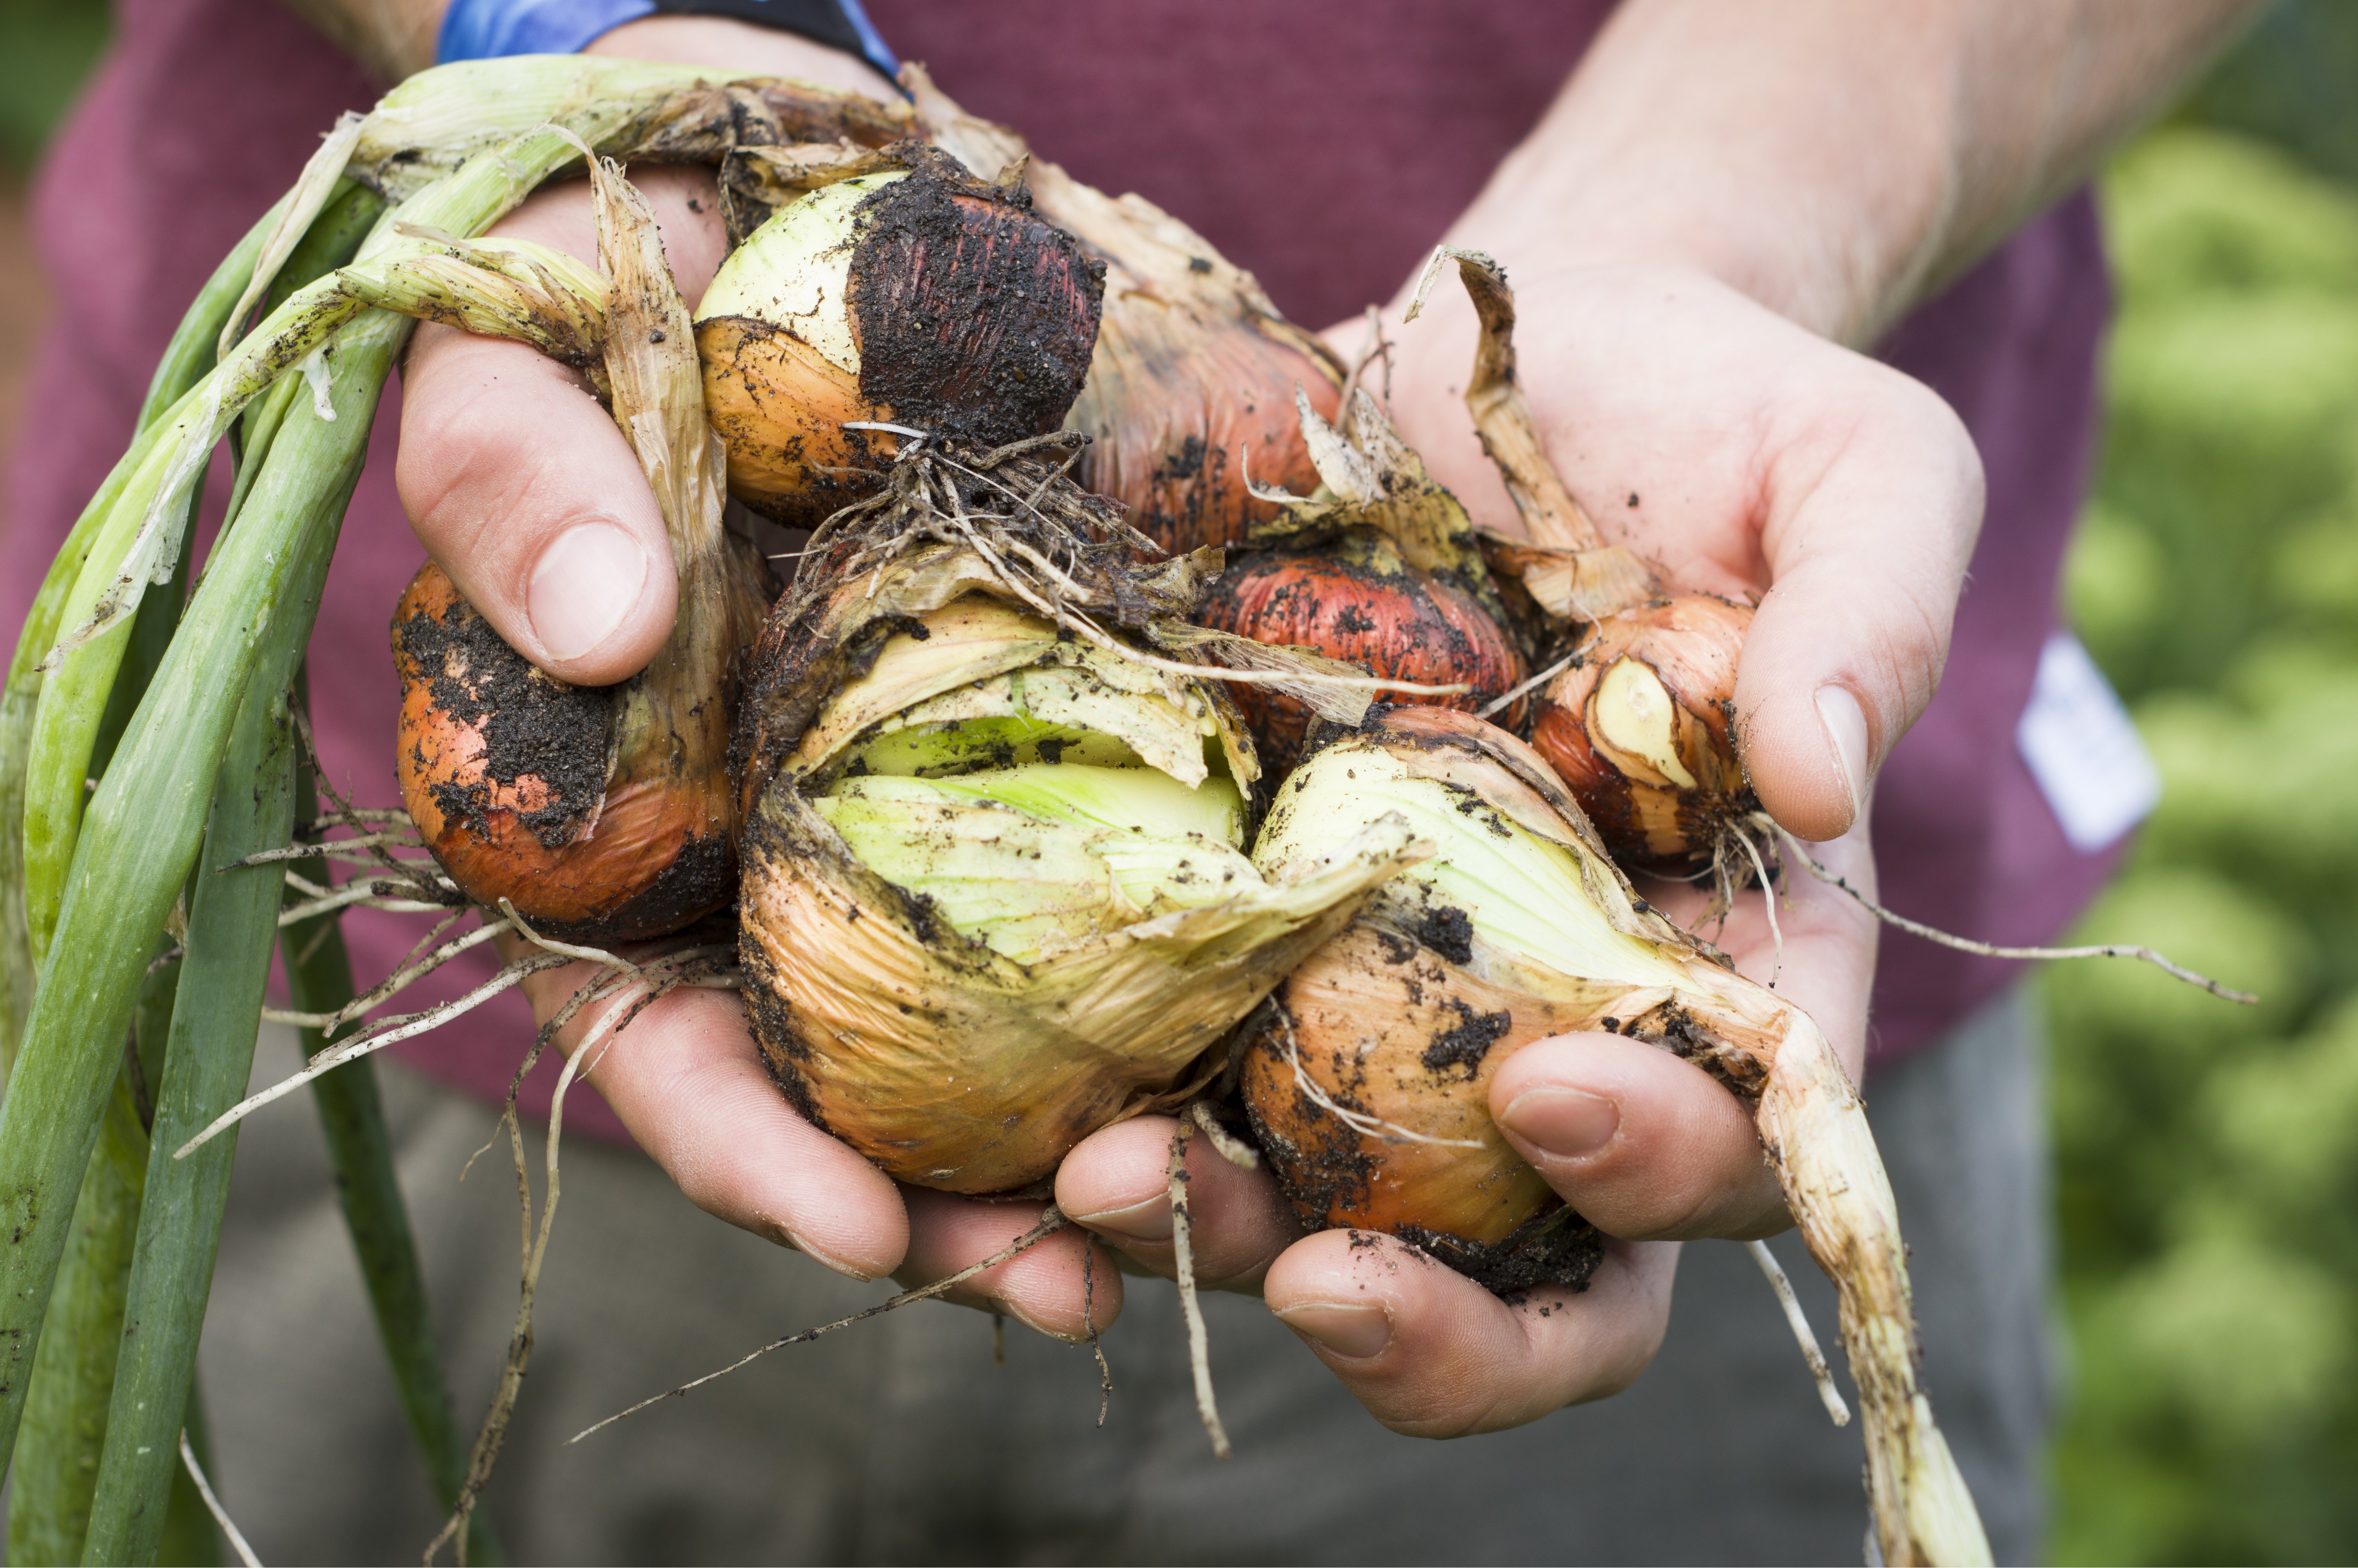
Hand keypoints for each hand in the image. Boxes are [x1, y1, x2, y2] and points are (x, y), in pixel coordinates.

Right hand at [402, 25, 1123, 1330]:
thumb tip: (610, 627)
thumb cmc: (611, 305)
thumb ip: (522, 490)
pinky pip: (1093, 908)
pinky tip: (1239, 1059)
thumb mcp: (524, 370)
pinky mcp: (1030, 758)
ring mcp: (894, 826)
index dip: (742, 1143)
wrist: (761, 228)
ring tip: (1165, 1223)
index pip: (649, 1038)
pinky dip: (1155, 996)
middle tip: (1057, 1282)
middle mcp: (755, 864)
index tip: (850, 1225)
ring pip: (971, 1043)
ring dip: (1061, 1153)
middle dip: (934, 1209)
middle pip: (834, 1091)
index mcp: (612, 835)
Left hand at [1057, 260, 1936, 1432]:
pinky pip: (1185, 1065)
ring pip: (1332, 1201)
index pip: (1734, 1144)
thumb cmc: (1723, 413)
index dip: (1661, 1168)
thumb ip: (1869, 622)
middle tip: (1320, 1278)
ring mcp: (1390, 979)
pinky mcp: (1250, 911)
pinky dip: (1103, 1119)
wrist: (1525, 356)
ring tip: (1108, 1193)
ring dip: (1224, 1242)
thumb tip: (1824, 784)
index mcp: (1731, 951)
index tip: (1549, 1090)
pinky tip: (1018, 1133)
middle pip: (1534, 1257)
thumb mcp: (1856, 476)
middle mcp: (1560, 1007)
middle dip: (1439, 1324)